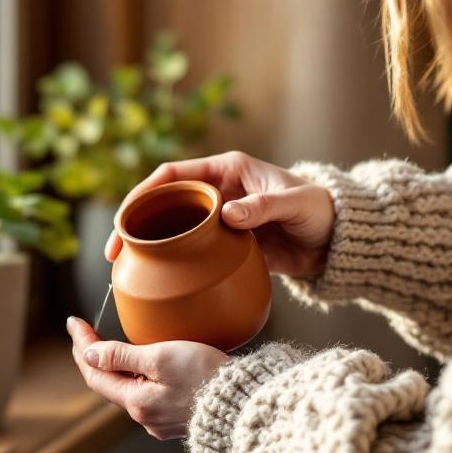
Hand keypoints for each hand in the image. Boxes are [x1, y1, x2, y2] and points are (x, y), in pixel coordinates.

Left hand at [66, 316, 228, 439]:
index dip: (81, 346)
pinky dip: (134, 378)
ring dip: (113, 368)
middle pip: (106, 384)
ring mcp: (160, 421)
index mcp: (136, 402)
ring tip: (105, 345)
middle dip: (92, 356)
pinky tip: (138, 367)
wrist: (245, 405)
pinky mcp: (176, 420)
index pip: (94, 373)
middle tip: (83, 331)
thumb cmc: (207, 377)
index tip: (73, 322)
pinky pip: (145, 396)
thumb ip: (122, 356)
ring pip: (126, 391)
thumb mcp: (160, 357)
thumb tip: (88, 355)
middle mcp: (144, 417)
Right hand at [103, 151, 334, 278]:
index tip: (125, 216)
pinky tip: (155, 281)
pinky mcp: (224, 245)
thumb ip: (263, 206)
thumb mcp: (295, 205)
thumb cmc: (321, 212)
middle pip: (164, 205)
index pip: (173, 176)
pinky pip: (190, 253)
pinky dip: (170, 264)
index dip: (144, 193)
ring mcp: (218, 220)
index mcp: (226, 171)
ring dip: (147, 247)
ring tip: (124, 268)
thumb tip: (228, 213)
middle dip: (134, 224)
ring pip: (172, 231)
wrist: (338, 242)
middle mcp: (217, 192)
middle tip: (114, 251)